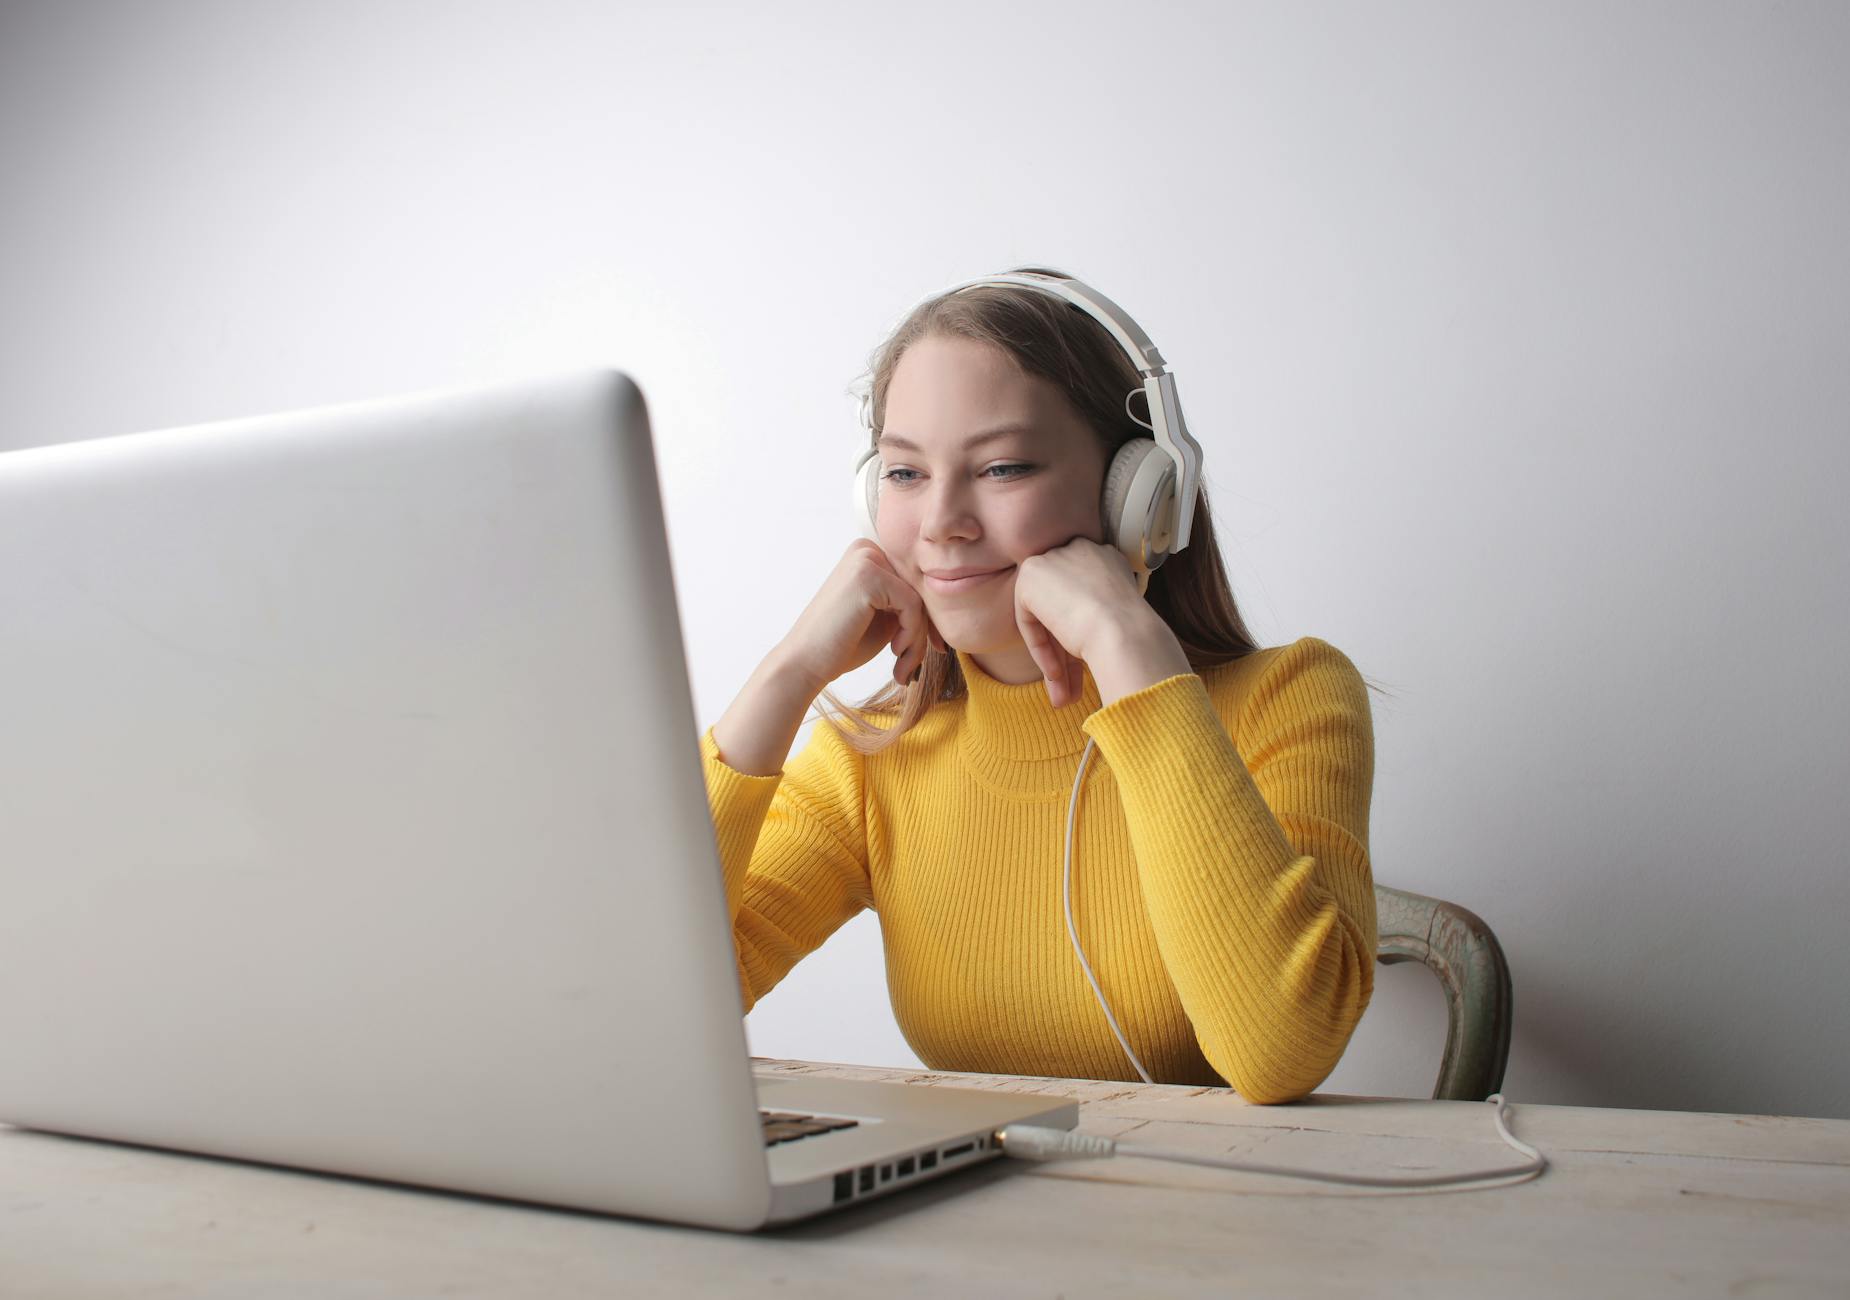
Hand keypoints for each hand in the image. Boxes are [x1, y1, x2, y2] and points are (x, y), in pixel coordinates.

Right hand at [776, 540, 945, 691]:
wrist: (805, 663)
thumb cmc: (842, 645)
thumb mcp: (884, 618)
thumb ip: (908, 604)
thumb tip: (945, 604)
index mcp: (868, 555)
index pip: (914, 584)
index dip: (924, 620)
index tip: (925, 651)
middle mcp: (866, 549)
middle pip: (919, 588)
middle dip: (922, 631)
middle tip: (912, 665)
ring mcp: (866, 558)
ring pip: (919, 598)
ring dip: (918, 638)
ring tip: (904, 665)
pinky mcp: (868, 576)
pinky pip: (912, 605)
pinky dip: (911, 634)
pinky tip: (895, 652)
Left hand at [1012, 538, 1152, 707]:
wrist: (1125, 633)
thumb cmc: (1133, 636)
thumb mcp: (1116, 622)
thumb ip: (1093, 620)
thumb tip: (1077, 644)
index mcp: (1107, 558)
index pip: (1083, 598)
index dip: (1080, 636)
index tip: (1086, 669)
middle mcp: (1082, 550)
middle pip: (1062, 608)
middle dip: (1065, 655)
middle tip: (1072, 692)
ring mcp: (1055, 557)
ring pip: (1047, 617)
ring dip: (1055, 661)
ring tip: (1064, 699)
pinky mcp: (1032, 573)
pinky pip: (1028, 618)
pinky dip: (1041, 648)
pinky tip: (1056, 674)